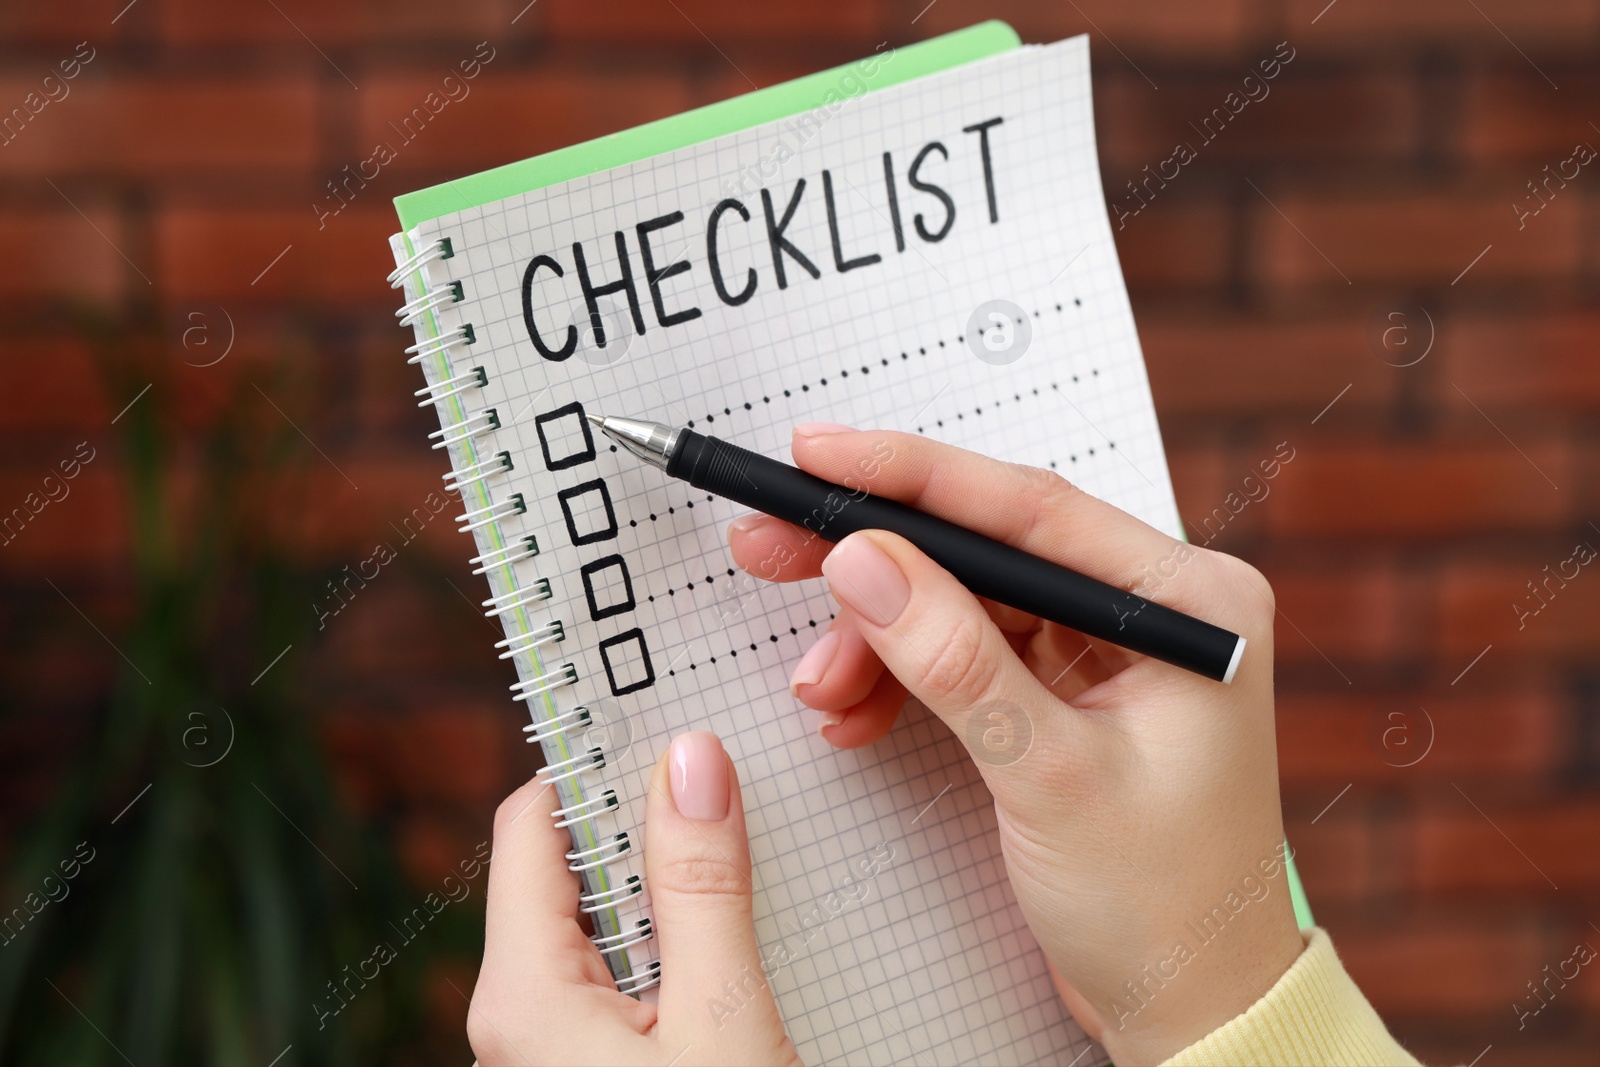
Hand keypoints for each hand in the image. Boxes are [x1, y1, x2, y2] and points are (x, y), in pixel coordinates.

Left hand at [469, 732, 801, 1066]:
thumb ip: (703, 890)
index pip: (530, 828)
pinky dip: (675, 945)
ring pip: (605, 927)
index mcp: (523, 996)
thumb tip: (690, 761)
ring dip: (670, 890)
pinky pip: (625, 978)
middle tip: (723, 778)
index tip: (659, 718)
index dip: (592, 767)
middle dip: (647, 825)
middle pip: (570, 874)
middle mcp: (519, 1017)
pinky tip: (733, 934)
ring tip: (740, 850)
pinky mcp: (593, 1063)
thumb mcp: (722, 1018)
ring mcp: (552, 1045)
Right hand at [727, 425, 1304, 1065]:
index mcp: (1186, 601)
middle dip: (875, 557)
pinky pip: (961, 656)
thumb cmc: (1164, 901)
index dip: (913, 477)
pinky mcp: (1061, 692)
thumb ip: (952, 659)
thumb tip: (861, 558)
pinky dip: (899, 679)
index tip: (817, 456)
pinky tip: (854, 712)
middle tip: (771, 547)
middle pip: (985, 549)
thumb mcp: (1048, 773)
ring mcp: (1102, 650)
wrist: (1190, 1003)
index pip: (1032, 508)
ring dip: (875, 638)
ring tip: (819, 686)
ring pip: (959, 604)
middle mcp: (1147, 608)